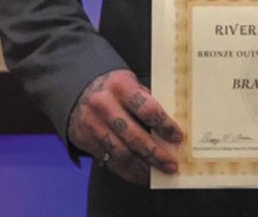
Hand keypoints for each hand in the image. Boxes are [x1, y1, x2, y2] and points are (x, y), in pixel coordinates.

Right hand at [67, 68, 182, 184]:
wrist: (79, 90)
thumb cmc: (114, 88)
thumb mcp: (130, 83)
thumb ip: (147, 101)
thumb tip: (170, 127)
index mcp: (120, 86)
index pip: (146, 109)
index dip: (164, 125)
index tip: (178, 137)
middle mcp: (104, 105)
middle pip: (134, 136)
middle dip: (155, 153)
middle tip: (171, 164)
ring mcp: (92, 124)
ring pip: (121, 153)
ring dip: (143, 166)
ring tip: (158, 172)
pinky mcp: (85, 141)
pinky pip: (109, 161)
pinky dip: (128, 171)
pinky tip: (141, 174)